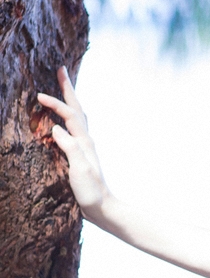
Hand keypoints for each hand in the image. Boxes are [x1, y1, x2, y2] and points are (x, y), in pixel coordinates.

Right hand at [36, 67, 109, 212]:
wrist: (103, 208)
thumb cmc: (91, 191)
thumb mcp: (79, 170)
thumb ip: (70, 148)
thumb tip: (56, 128)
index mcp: (84, 142)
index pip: (69, 115)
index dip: (55, 104)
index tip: (38, 95)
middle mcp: (86, 140)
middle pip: (77, 108)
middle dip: (68, 88)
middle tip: (61, 69)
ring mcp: (84, 146)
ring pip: (77, 116)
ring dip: (69, 99)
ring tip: (62, 86)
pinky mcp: (80, 154)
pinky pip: (73, 127)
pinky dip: (67, 115)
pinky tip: (62, 118)